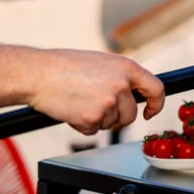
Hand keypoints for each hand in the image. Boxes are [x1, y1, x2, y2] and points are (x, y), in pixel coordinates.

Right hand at [28, 49, 164, 134]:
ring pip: (111, 123)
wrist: (38, 73)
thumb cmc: (65, 66)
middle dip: (116, 116)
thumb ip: (121, 76)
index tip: (150, 111)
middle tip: (95, 105)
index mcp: (127, 67)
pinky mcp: (93, 117)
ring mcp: (108, 102)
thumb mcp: (103, 62)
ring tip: (79, 101)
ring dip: (97, 119)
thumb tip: (133, 92)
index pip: (156, 88)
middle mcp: (121, 84)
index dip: (156, 104)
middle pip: (130, 114)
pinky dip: (82, 125)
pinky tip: (71, 109)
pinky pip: (93, 130)